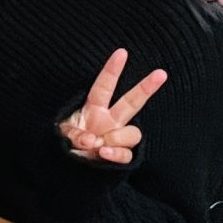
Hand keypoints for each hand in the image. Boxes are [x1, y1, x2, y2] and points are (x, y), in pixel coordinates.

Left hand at [59, 48, 167, 166]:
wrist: (66, 169)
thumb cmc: (63, 145)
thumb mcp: (61, 134)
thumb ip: (74, 135)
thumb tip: (92, 140)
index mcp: (93, 108)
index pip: (104, 86)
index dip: (112, 70)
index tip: (122, 52)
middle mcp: (109, 121)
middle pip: (132, 102)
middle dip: (146, 87)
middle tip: (161, 73)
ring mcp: (115, 138)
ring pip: (133, 132)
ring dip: (117, 137)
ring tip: (100, 145)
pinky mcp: (118, 156)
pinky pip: (126, 154)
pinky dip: (115, 154)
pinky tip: (103, 153)